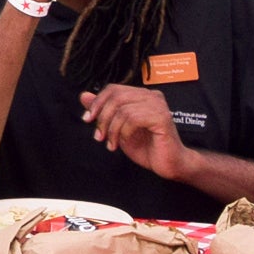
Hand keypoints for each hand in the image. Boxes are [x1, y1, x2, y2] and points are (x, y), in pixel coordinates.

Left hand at [78, 86, 196, 179]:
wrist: (169, 164)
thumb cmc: (147, 148)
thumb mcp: (118, 128)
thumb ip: (103, 111)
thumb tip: (84, 96)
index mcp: (141, 95)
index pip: (113, 89)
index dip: (97, 103)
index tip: (88, 119)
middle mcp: (151, 96)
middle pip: (116, 97)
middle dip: (103, 117)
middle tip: (99, 136)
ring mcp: (158, 105)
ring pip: (123, 109)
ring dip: (112, 129)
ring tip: (112, 144)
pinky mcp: (162, 117)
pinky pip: (133, 119)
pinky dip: (124, 132)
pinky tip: (124, 142)